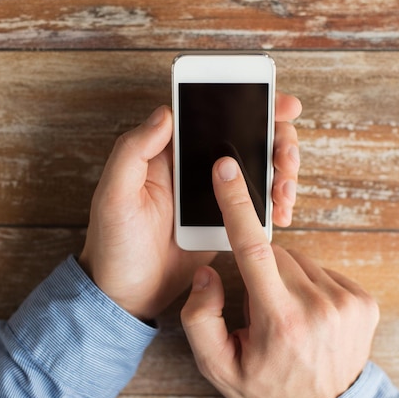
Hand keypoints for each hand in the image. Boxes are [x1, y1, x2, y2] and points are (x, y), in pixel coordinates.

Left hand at [78, 93, 301, 320]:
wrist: (128, 295)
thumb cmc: (113, 244)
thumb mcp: (114, 196)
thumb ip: (133, 151)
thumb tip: (165, 113)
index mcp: (168, 151)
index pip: (212, 113)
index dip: (250, 102)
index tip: (280, 106)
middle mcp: (194, 166)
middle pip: (247, 135)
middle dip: (277, 140)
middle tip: (285, 158)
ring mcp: (213, 193)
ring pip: (258, 167)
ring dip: (282, 172)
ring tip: (284, 192)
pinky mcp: (225, 219)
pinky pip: (256, 202)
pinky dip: (275, 203)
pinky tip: (281, 212)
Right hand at [181, 157, 379, 397]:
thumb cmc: (267, 389)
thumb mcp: (218, 366)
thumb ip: (200, 318)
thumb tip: (210, 271)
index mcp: (281, 320)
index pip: (254, 250)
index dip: (238, 205)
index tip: (227, 171)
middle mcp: (319, 306)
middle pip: (275, 254)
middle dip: (260, 270)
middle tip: (261, 308)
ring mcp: (348, 302)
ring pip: (299, 260)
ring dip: (285, 277)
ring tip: (286, 314)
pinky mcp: (365, 301)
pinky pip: (323, 270)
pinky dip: (309, 283)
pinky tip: (307, 312)